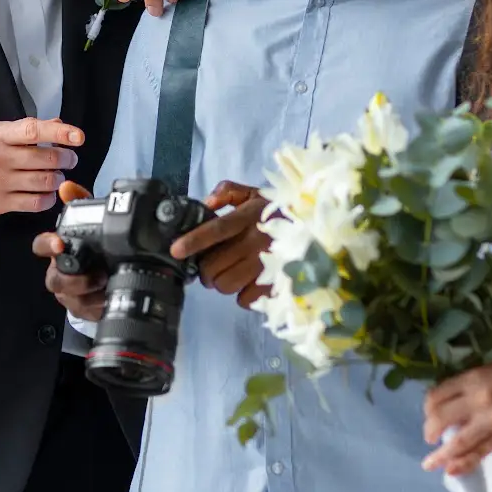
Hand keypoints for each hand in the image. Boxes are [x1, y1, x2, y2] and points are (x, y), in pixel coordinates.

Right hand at [0, 117, 82, 217]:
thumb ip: (26, 129)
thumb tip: (57, 125)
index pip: (34, 131)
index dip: (60, 133)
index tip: (78, 136)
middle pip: (46, 158)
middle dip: (66, 159)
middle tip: (70, 159)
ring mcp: (0, 182)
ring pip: (45, 180)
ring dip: (58, 178)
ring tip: (56, 175)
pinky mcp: (1, 203)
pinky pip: (36, 202)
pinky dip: (48, 197)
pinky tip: (48, 192)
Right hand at [33, 181, 106, 320]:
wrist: (110, 276)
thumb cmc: (95, 247)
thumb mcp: (92, 222)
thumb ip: (80, 203)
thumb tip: (66, 186)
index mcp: (59, 251)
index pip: (41, 246)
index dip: (47, 244)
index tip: (59, 243)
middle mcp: (60, 273)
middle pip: (54, 279)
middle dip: (73, 279)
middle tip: (97, 274)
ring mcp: (70, 295)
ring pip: (70, 299)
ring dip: (89, 293)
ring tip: (108, 285)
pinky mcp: (83, 310)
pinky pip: (87, 311)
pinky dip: (99, 305)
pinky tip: (111, 298)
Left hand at [166, 180, 270, 308]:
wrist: (316, 230)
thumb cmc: (280, 212)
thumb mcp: (256, 193)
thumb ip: (229, 191)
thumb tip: (208, 203)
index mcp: (250, 216)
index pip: (217, 230)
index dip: (194, 241)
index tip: (176, 250)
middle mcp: (258, 240)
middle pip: (215, 265)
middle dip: (205, 270)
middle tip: (209, 267)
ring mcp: (268, 264)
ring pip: (226, 285)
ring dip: (221, 283)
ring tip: (229, 274)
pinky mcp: (275, 285)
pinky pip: (245, 299)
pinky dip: (241, 294)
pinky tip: (247, 282)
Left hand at [421, 350, 491, 476]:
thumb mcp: (490, 369)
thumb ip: (469, 385)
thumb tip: (449, 404)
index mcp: (473, 378)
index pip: (437, 395)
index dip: (427, 407)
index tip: (428, 414)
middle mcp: (478, 399)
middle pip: (441, 418)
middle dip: (430, 430)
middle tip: (428, 438)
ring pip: (458, 441)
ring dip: (441, 454)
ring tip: (430, 463)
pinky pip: (481, 452)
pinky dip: (465, 462)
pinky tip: (452, 470)